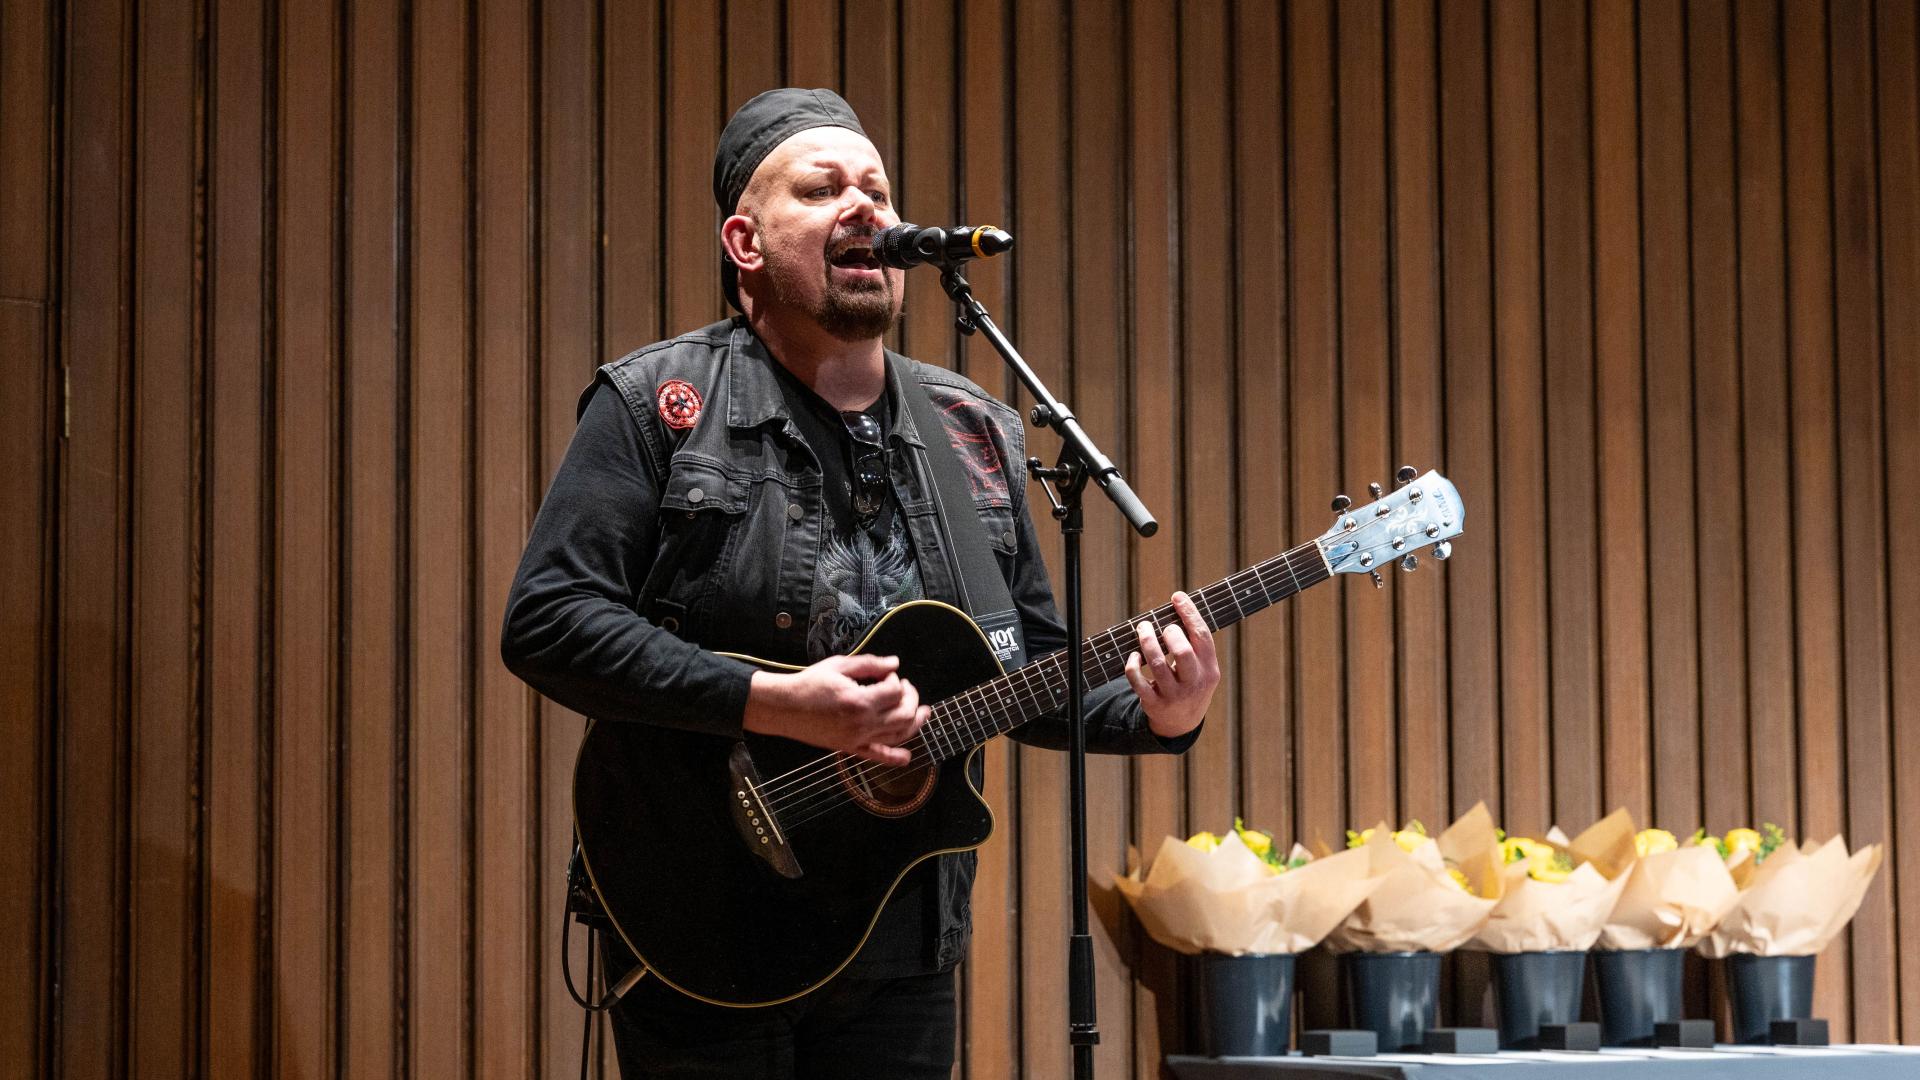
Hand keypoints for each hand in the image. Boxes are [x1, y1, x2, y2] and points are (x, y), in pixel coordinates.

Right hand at [742, 653, 929, 765]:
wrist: (784, 707)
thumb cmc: (809, 684)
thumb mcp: (839, 665)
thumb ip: (870, 664)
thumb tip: (895, 663)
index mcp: (859, 700)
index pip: (895, 691)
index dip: (896, 679)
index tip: (886, 674)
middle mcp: (862, 723)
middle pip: (903, 714)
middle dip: (912, 698)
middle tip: (907, 688)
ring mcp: (858, 739)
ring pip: (898, 735)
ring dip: (915, 723)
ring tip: (923, 712)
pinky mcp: (850, 748)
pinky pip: (878, 756)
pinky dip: (895, 758)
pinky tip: (908, 756)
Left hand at [1123, 591, 1219, 739]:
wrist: (1181, 723)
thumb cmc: (1190, 683)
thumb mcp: (1202, 668)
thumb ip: (1194, 644)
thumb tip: (1177, 605)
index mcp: (1209, 670)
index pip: (1202, 637)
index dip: (1189, 614)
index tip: (1177, 596)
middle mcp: (1193, 683)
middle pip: (1183, 651)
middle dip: (1170, 633)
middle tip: (1162, 627)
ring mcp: (1173, 695)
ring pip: (1157, 663)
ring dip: (1147, 641)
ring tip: (1143, 629)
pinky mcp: (1153, 703)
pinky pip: (1138, 680)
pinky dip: (1132, 664)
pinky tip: (1133, 655)